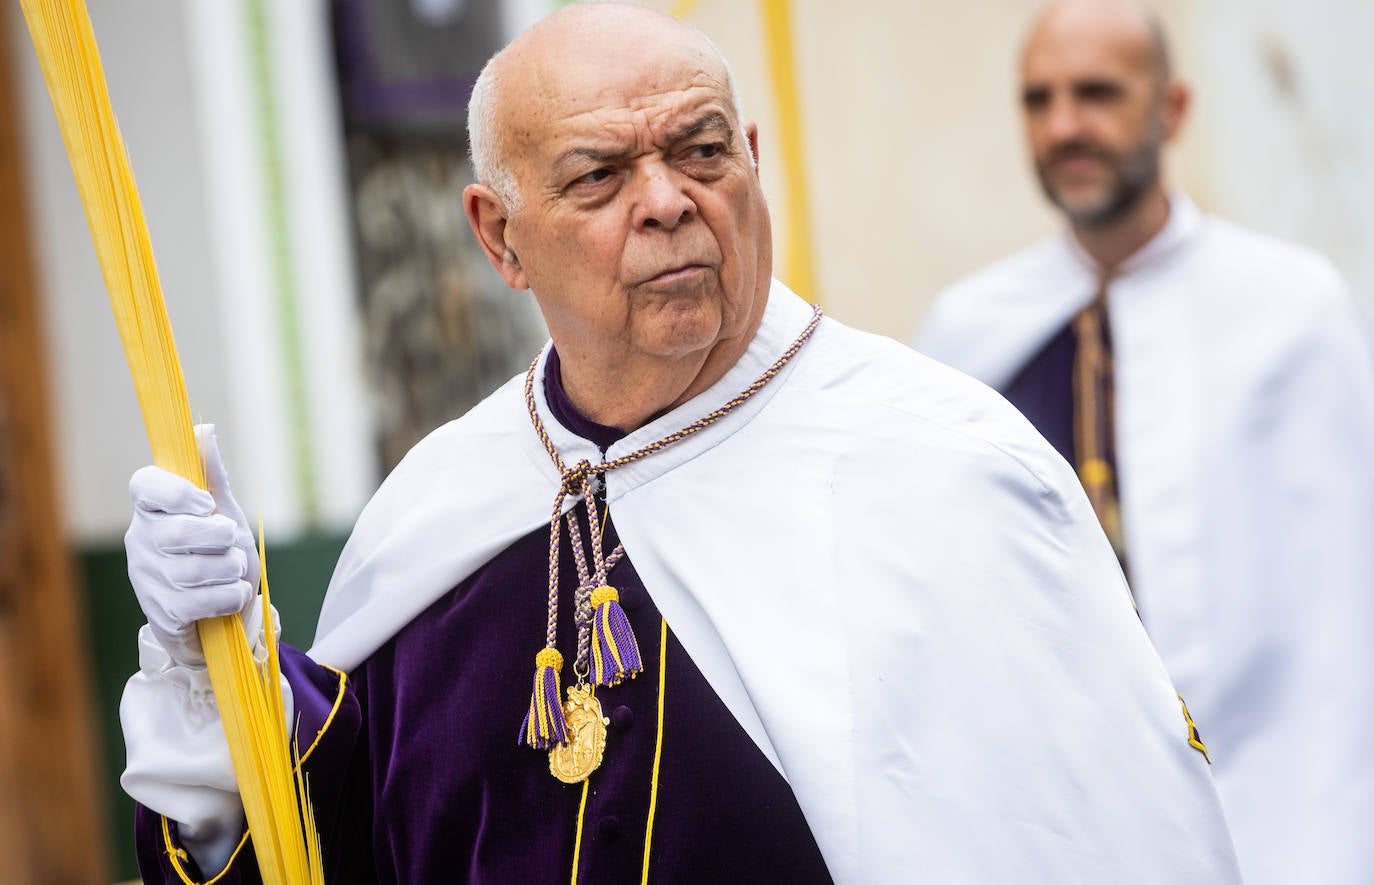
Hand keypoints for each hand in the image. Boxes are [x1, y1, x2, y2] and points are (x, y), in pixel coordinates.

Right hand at [125, 424, 260, 665]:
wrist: (221, 614)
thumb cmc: (218, 554)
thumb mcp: (222, 512)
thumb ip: (212, 476)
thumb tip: (203, 430)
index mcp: (152, 509)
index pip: (145, 485)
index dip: (178, 492)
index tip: (207, 504)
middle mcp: (141, 540)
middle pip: (177, 532)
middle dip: (220, 538)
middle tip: (231, 540)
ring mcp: (147, 578)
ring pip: (194, 569)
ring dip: (230, 569)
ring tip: (233, 570)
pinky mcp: (161, 612)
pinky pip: (200, 601)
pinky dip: (229, 597)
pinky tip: (232, 595)